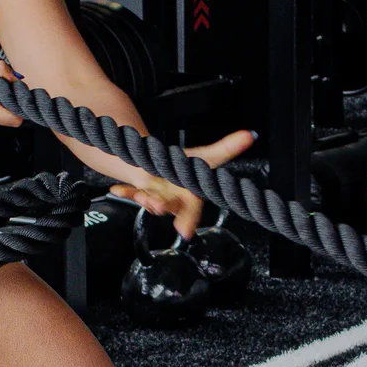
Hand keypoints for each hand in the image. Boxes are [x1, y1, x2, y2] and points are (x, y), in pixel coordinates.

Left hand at [109, 129, 254, 239]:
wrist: (161, 165)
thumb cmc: (183, 166)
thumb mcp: (204, 157)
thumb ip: (225, 149)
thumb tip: (250, 135)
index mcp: (189, 193)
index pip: (192, 208)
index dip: (189, 219)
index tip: (184, 232)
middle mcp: (172, 198)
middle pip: (169, 207)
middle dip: (163, 207)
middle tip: (157, 205)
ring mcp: (155, 195)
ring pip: (149, 202)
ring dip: (143, 200)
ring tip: (140, 196)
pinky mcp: (138, 190)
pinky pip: (130, 192)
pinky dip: (123, 191)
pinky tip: (115, 189)